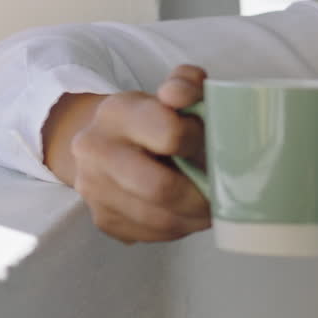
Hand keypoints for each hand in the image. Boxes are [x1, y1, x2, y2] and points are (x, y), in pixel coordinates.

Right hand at [66, 65, 211, 243]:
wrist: (108, 140)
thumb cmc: (155, 115)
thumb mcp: (173, 89)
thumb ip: (186, 83)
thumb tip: (180, 95)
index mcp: (117, 112)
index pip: (169, 134)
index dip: (198, 141)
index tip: (212, 142)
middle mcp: (95, 150)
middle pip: (159, 188)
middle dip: (200, 196)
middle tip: (223, 194)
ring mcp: (94, 188)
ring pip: (157, 219)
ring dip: (193, 219)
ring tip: (214, 209)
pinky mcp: (102, 219)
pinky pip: (149, 234)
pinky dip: (177, 229)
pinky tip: (190, 216)